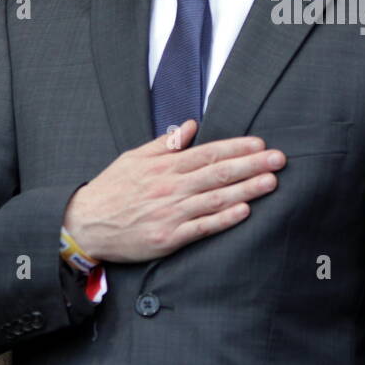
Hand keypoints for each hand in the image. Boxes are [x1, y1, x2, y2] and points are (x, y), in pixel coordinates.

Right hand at [63, 119, 283, 261]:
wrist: (84, 224)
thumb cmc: (111, 189)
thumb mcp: (135, 157)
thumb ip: (166, 143)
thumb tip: (191, 126)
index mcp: (165, 167)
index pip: (208, 153)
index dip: (237, 148)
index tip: (260, 143)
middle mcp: (171, 187)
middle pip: (218, 173)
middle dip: (252, 165)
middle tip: (279, 159)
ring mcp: (170, 213)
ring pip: (215, 199)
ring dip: (246, 189)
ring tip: (271, 182)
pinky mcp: (167, 238)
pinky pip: (201, 227)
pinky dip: (223, 219)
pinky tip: (243, 211)